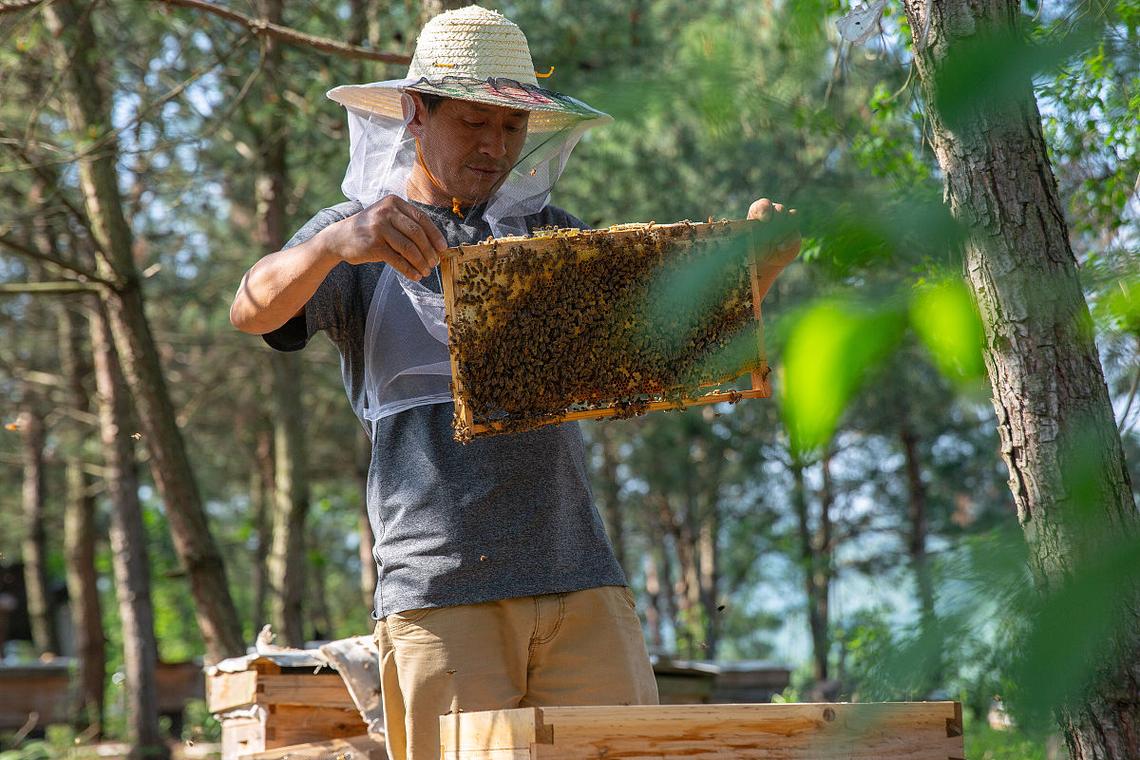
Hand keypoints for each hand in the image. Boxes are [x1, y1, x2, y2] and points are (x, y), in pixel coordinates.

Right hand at [333, 195, 447, 279]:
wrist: (339, 238)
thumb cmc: (370, 230)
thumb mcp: (387, 218)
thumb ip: (408, 225)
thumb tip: (435, 245)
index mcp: (394, 202)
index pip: (421, 218)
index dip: (435, 234)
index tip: (443, 248)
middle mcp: (386, 212)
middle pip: (417, 233)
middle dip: (429, 251)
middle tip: (435, 262)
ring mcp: (378, 228)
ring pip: (409, 248)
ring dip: (420, 262)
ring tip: (426, 271)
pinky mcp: (373, 245)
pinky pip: (397, 260)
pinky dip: (409, 270)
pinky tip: (415, 276)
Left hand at [747, 198, 799, 267]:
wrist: (763, 262)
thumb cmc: (750, 248)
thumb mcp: (744, 242)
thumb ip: (743, 236)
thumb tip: (731, 234)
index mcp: (758, 213)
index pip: (763, 205)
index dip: (765, 209)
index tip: (764, 220)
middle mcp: (773, 215)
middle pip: (779, 209)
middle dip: (776, 220)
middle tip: (769, 233)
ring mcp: (785, 223)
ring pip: (791, 216)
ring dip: (783, 229)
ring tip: (774, 241)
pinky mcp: (794, 235)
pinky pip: (795, 234)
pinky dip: (788, 241)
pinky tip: (780, 248)